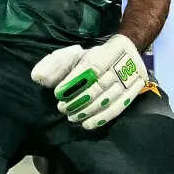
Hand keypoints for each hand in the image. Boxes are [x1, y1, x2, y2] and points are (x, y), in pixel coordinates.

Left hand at [32, 35, 149, 129]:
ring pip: (108, 99)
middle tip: (62, 108)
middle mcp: (123, 64)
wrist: (129, 50)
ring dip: (87, 110)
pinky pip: (118, 109)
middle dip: (78, 99)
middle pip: (99, 86)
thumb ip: (56, 65)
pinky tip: (87, 124)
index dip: (74, 82)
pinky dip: (101, 118)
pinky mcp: (135, 93)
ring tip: (71, 117)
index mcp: (109, 50)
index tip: (58, 93)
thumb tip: (39, 78)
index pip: (91, 67)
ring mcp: (131, 80)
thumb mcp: (76, 54)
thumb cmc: (96, 55)